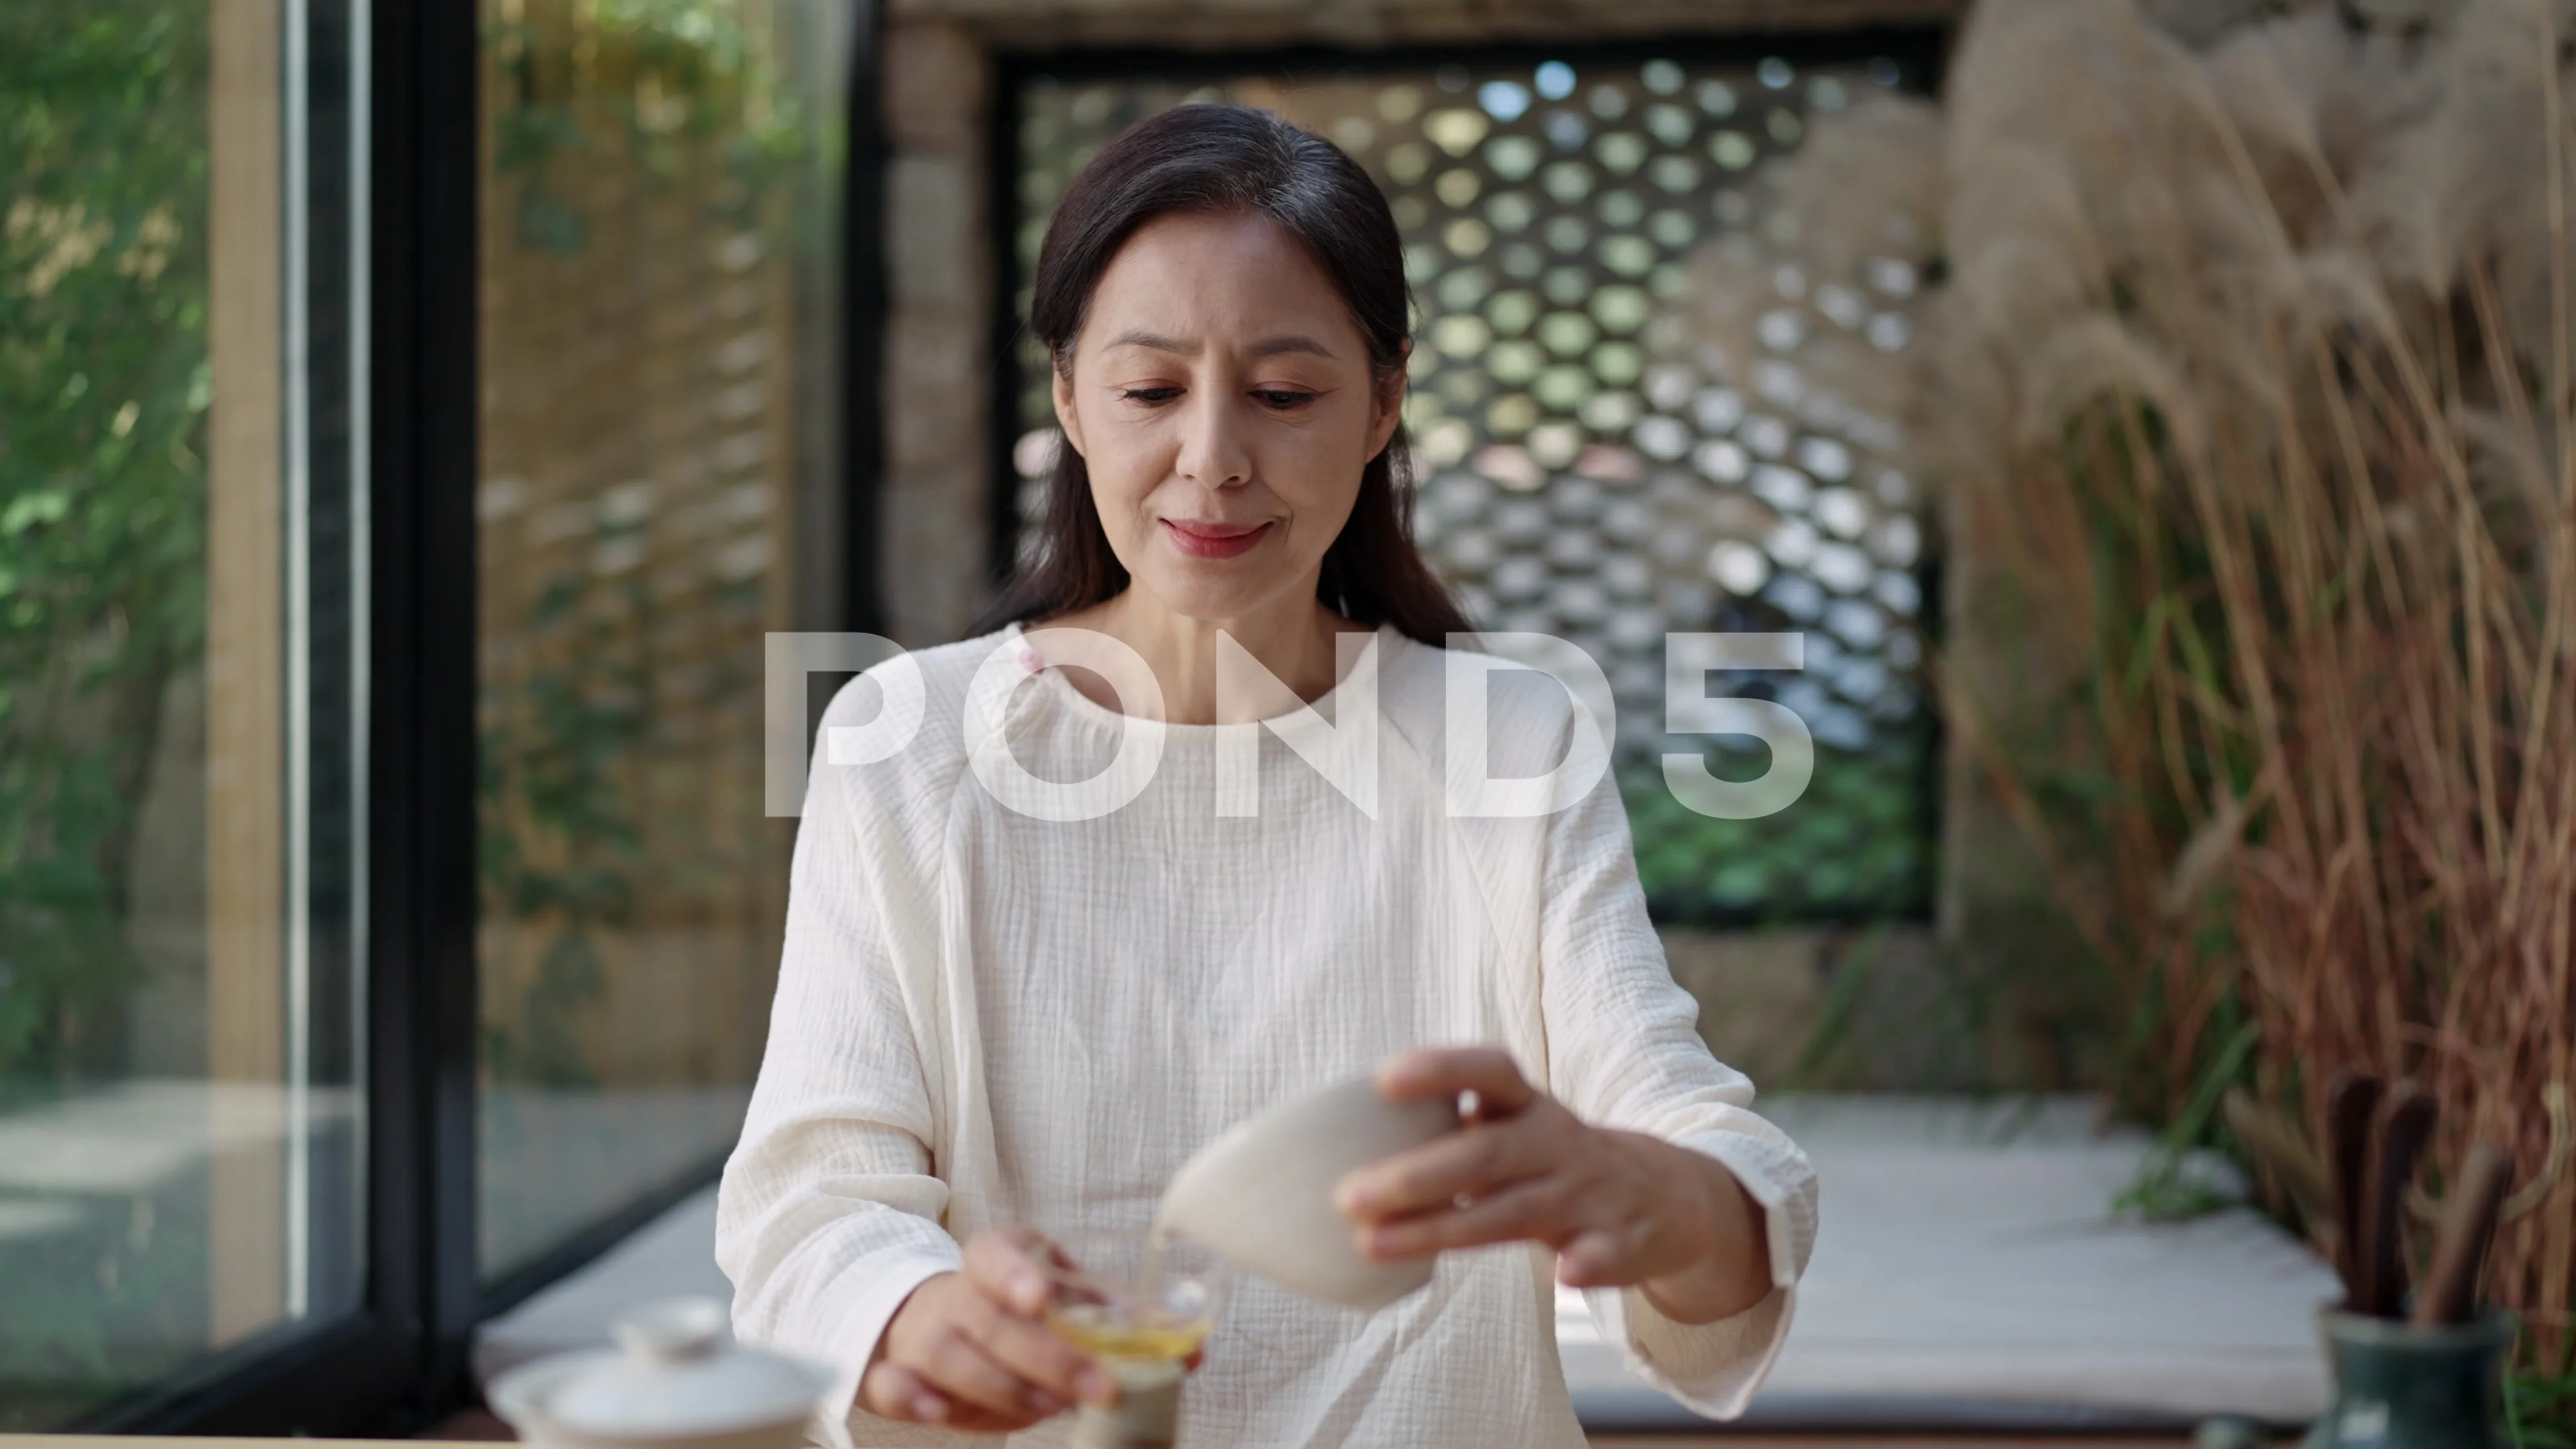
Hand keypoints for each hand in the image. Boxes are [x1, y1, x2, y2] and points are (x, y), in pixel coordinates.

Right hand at [861, 1226, 1117, 1431]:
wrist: (935, 1318)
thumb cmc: (1011, 1309)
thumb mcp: (1061, 1299)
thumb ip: (1117, 1322)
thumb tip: (1190, 1353)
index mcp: (994, 1258)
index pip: (995, 1254)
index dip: (1016, 1274)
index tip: (1039, 1298)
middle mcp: (955, 1293)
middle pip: (991, 1320)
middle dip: (1048, 1358)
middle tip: (1099, 1387)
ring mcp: (922, 1335)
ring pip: (950, 1356)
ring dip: (1003, 1387)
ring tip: (1051, 1407)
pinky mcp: (898, 1374)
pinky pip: (890, 1384)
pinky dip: (910, 1397)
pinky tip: (937, 1410)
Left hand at [1331, 1047, 1770, 1324]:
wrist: (1668, 1197)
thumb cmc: (1556, 1162)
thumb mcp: (1516, 1128)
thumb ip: (1454, 1130)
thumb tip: (1353, 1144)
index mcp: (1530, 1107)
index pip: (1490, 1071)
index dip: (1440, 1070)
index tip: (1383, 1078)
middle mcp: (1557, 1144)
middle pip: (1485, 1153)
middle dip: (1415, 1175)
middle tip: (1346, 1197)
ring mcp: (1590, 1194)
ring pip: (1517, 1210)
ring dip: (1448, 1228)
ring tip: (1378, 1243)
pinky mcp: (1623, 1242)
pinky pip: (1606, 1252)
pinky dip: (1588, 1263)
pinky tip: (1567, 1274)